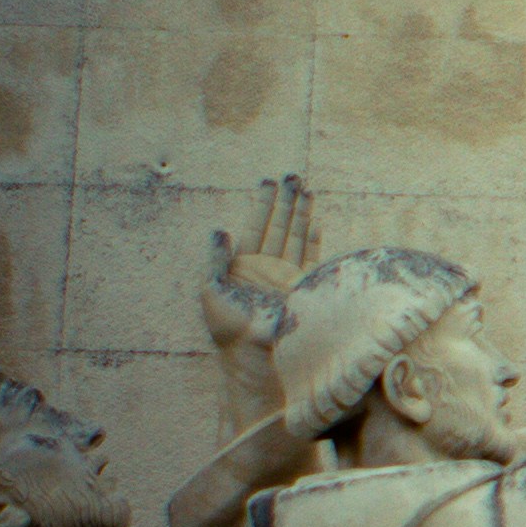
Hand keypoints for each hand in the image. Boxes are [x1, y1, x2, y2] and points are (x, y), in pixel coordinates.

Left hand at [203, 177, 315, 410]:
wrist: (249, 351)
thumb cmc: (225, 324)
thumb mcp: (210, 289)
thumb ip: (215, 260)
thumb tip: (220, 230)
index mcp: (243, 262)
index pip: (257, 225)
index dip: (263, 204)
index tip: (270, 181)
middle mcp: (265, 264)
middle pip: (279, 225)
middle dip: (286, 201)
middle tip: (293, 175)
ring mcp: (284, 274)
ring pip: (295, 236)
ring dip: (301, 213)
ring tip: (306, 190)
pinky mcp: (299, 286)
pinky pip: (309, 258)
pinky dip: (312, 241)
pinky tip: (315, 224)